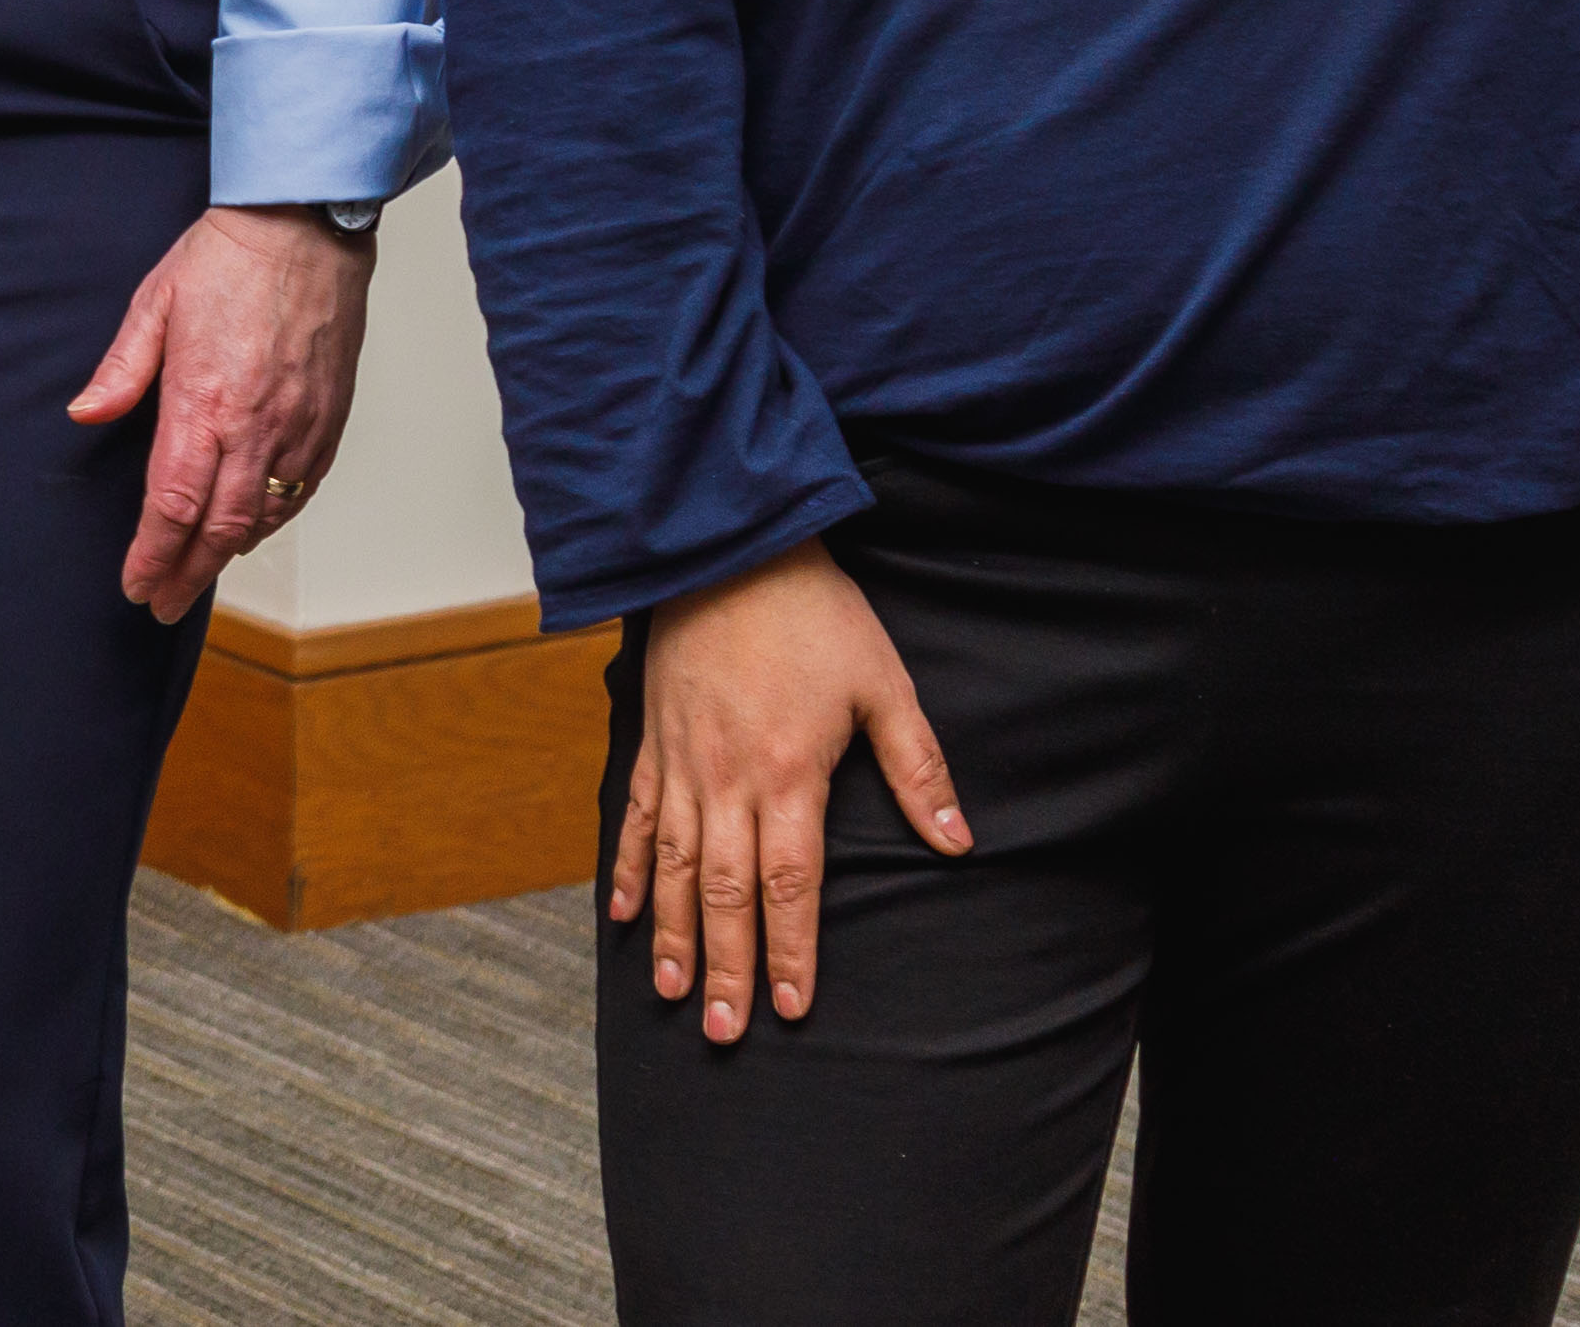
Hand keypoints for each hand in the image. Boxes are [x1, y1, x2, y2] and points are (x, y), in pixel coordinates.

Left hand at [70, 204, 372, 620]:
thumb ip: (121, 370)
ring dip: (229, 552)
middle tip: (163, 604)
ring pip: (264, 514)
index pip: (174, 503)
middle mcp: (256, 425)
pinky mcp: (330, 418)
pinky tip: (252, 529)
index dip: (153, 553)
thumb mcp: (154, 304)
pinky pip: (302, 488)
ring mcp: (299, 425)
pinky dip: (273, 519)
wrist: (306, 228)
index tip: (137, 585)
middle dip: (187, 572)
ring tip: (198, 572)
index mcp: (204, 402)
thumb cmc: (228, 260)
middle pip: (220, 526)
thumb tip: (85, 414)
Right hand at [612, 539, 969, 1042]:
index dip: (792, 951)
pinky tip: (621, 914)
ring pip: (672, 868)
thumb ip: (919, 770)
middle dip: (725, 967)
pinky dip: (627, 869)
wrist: (727, 549)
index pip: (789, 885)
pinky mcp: (652, 742)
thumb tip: (957, 843)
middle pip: (722, 893)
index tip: (793, 1008)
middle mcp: (726, 782)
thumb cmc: (814, 613)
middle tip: (725, 1030)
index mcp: (788, 774)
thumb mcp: (884, 684)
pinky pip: (634, 819)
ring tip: (671, 992)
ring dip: (671, 935)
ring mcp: (680, 765)